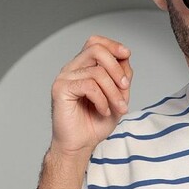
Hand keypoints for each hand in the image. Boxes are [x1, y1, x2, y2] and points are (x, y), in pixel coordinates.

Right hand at [50, 34, 131, 157]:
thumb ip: (121, 78)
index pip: (95, 42)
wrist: (80, 145)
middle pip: (96, 50)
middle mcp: (72, 69)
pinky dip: (102, 99)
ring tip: (118, 108)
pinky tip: (103, 111)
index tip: (127, 54)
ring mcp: (65, 77)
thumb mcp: (117, 98)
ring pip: (97, 71)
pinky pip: (89, 86)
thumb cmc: (95, 123)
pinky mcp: (61, 89)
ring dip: (113, 91)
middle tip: (126, 87)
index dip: (112, 44)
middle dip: (116, 68)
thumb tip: (125, 57)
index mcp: (83, 67)